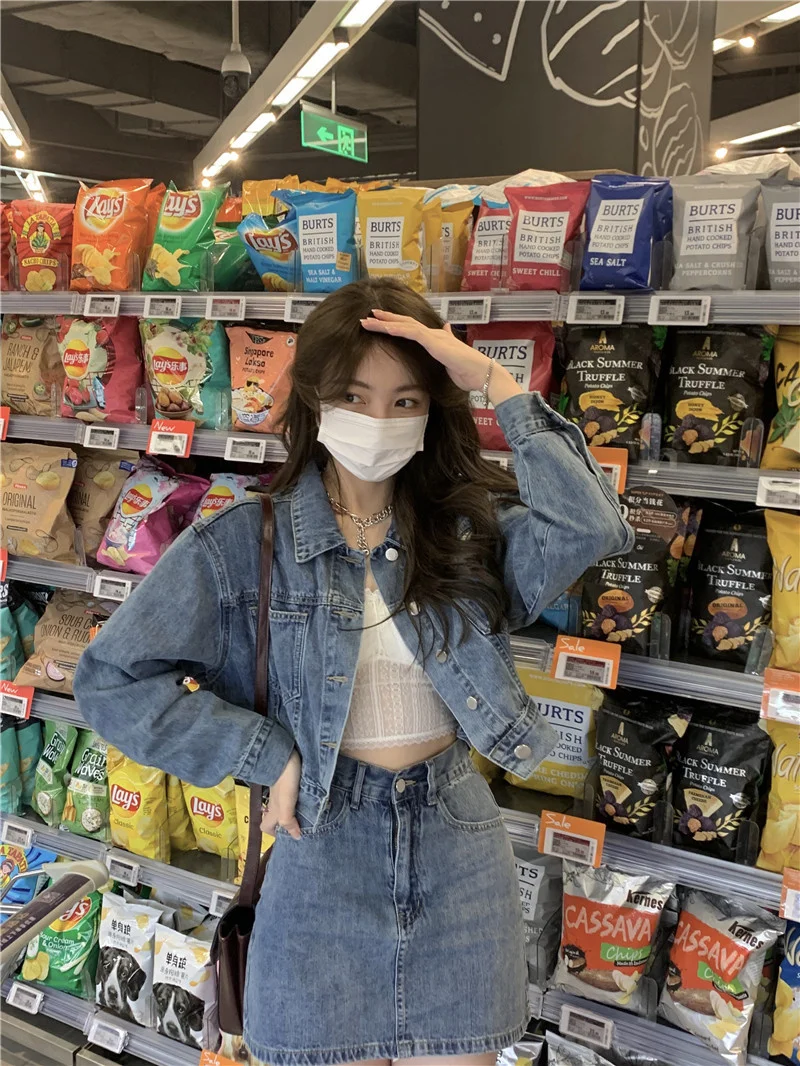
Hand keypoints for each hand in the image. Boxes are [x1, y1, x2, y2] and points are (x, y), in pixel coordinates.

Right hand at [261, 749, 301, 839]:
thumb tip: (296, 837)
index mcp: (273, 809)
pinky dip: (299, 798)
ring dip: (295, 811)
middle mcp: (275, 801)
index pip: (265, 827)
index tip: (288, 836)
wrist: (283, 755)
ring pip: (285, 805)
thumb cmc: (284, 780)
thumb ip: (288, 821)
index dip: (274, 834)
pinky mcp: (289, 780)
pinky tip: (310, 798)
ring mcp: (281, 790)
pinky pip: (292, 793)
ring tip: (310, 815)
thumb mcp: (285, 804)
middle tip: (303, 827)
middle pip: (276, 816)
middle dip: (287, 823)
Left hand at [361, 309, 521, 404]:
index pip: (410, 327)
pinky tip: (386, 328)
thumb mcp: (452, 357)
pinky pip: (413, 334)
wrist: (481, 372)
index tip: (379, 321)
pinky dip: (399, 329)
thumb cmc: (468, 370)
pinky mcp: (435, 343)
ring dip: (385, 323)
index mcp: (435, 338)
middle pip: (404, 322)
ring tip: (368, 320)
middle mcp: (433, 334)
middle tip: (367, 316)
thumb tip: (447, 328)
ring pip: (405, 325)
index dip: (394, 323)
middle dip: (385, 319)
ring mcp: (433, 337)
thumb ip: (447, 342)